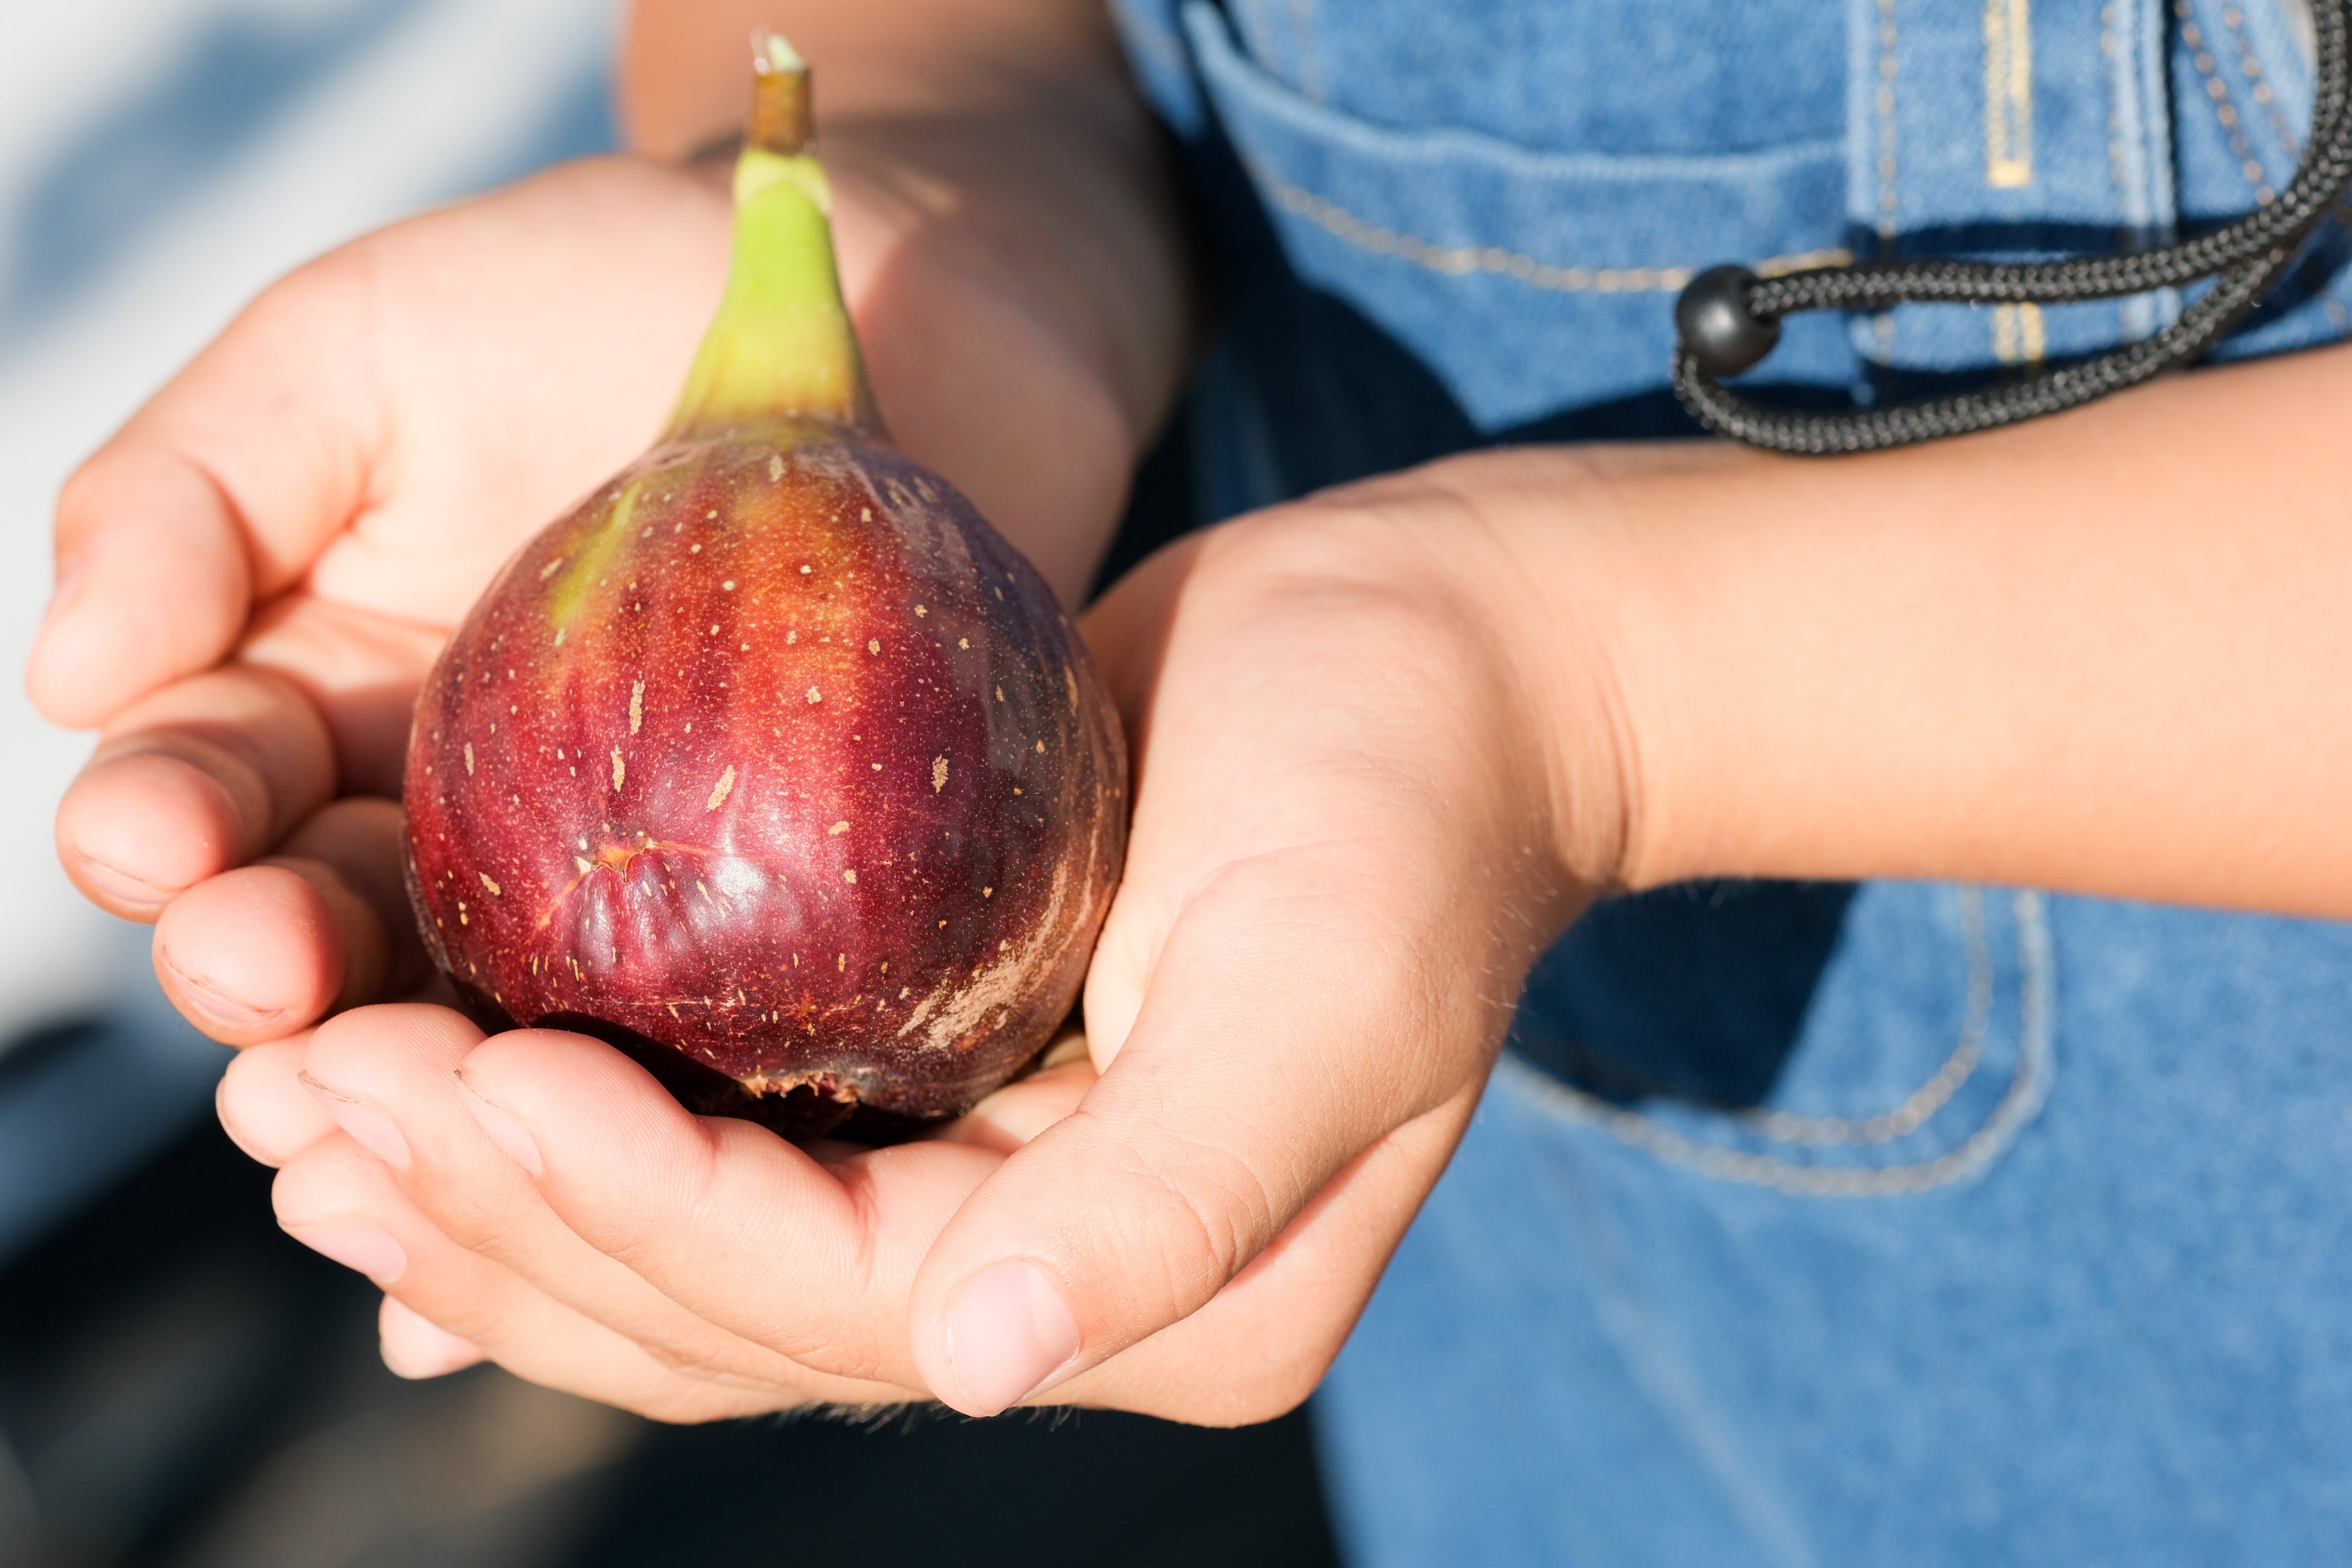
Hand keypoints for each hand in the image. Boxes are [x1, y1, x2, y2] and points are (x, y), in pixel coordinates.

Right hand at [32, 145, 1138, 1044]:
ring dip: (422, 1077)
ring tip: (390, 1092)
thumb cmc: (602, 296)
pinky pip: (697, 1038)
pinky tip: (600, 1158)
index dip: (165, 828)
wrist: (892, 298)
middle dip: (273, 972)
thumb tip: (73, 674)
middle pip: (333, 942)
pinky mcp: (784, 919)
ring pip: (489, 1025)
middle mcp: (454, 825)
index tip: (152, 838)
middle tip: (259, 978)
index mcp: (324, 703)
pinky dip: (630, 1115)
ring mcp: (618, 890)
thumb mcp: (362, 347)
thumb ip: (196, 485)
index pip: (209, 796)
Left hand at [216, 454, 1631, 1420]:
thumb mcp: (1333, 978)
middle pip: (727, 1304)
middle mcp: (1055, 1284)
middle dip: (507, 1213)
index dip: (632, 1208)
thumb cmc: (1402, 789)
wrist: (1438, 663)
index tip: (451, 1073)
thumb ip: (1177, 1188)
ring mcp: (985, 1199)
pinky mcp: (933, 1086)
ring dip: (492, 1196)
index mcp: (1160, 1296)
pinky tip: (433, 1102)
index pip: (838, 1295)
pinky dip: (567, 1139)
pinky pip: (715, 1153)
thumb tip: (981, 1361)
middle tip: (305, 1098)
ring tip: (308, 1117)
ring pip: (688, 1252)